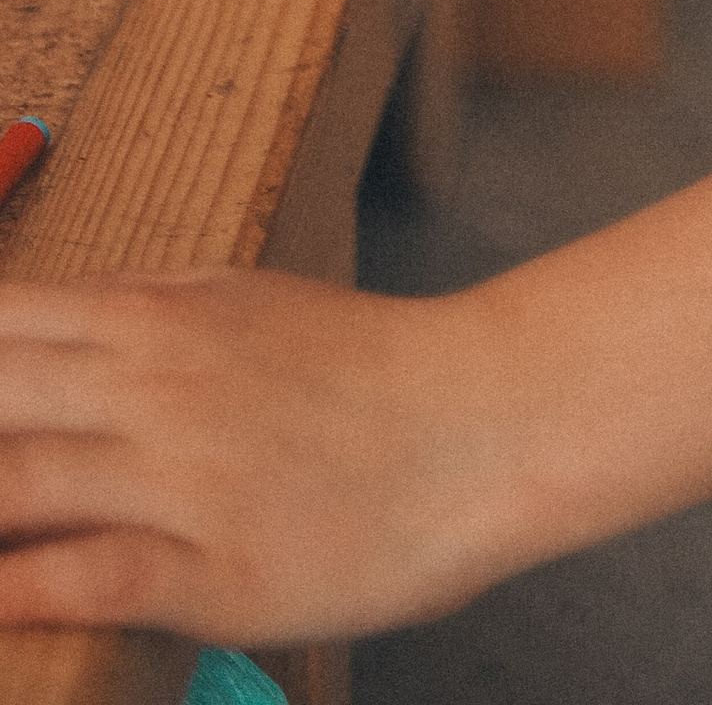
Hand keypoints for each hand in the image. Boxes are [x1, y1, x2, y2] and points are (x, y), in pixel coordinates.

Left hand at [0, 268, 519, 647]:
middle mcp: (151, 385)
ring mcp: (178, 474)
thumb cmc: (364, 367)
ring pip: (13, 488)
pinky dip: (15, 591)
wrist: (482, 419)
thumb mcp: (244, 304)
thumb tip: (39, 328)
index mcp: (155, 317)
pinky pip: (83, 579)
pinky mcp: (211, 565)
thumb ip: (139, 318)